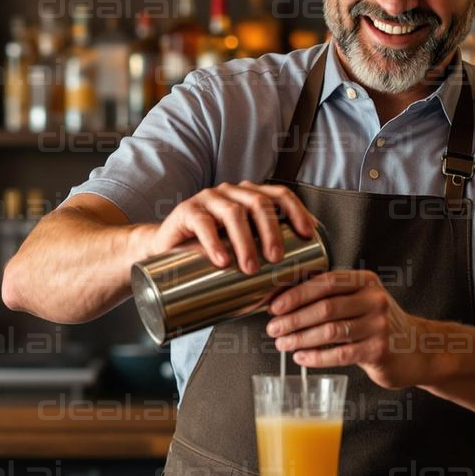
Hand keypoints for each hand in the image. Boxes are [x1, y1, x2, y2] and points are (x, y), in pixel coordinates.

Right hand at [144, 182, 318, 274]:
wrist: (165, 255)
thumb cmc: (211, 254)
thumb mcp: (241, 252)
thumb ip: (265, 260)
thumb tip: (299, 283)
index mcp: (249, 197)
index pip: (279, 195)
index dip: (297, 211)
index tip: (309, 235)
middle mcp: (231, 193)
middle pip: (258, 204)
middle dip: (272, 232)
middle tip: (277, 259)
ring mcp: (208, 199)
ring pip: (233, 212)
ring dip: (245, 241)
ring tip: (251, 267)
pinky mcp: (186, 211)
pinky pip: (202, 222)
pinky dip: (214, 243)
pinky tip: (222, 260)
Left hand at [264, 270, 425, 388]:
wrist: (416, 350)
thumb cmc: (378, 324)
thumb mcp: (362, 301)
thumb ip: (333, 297)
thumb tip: (284, 301)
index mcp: (366, 281)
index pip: (326, 282)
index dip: (296, 294)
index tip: (275, 306)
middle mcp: (375, 299)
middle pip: (325, 307)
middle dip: (293, 319)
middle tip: (273, 328)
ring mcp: (379, 325)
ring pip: (330, 331)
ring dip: (300, 338)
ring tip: (282, 343)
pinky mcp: (379, 350)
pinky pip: (339, 354)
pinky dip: (316, 356)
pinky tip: (301, 357)